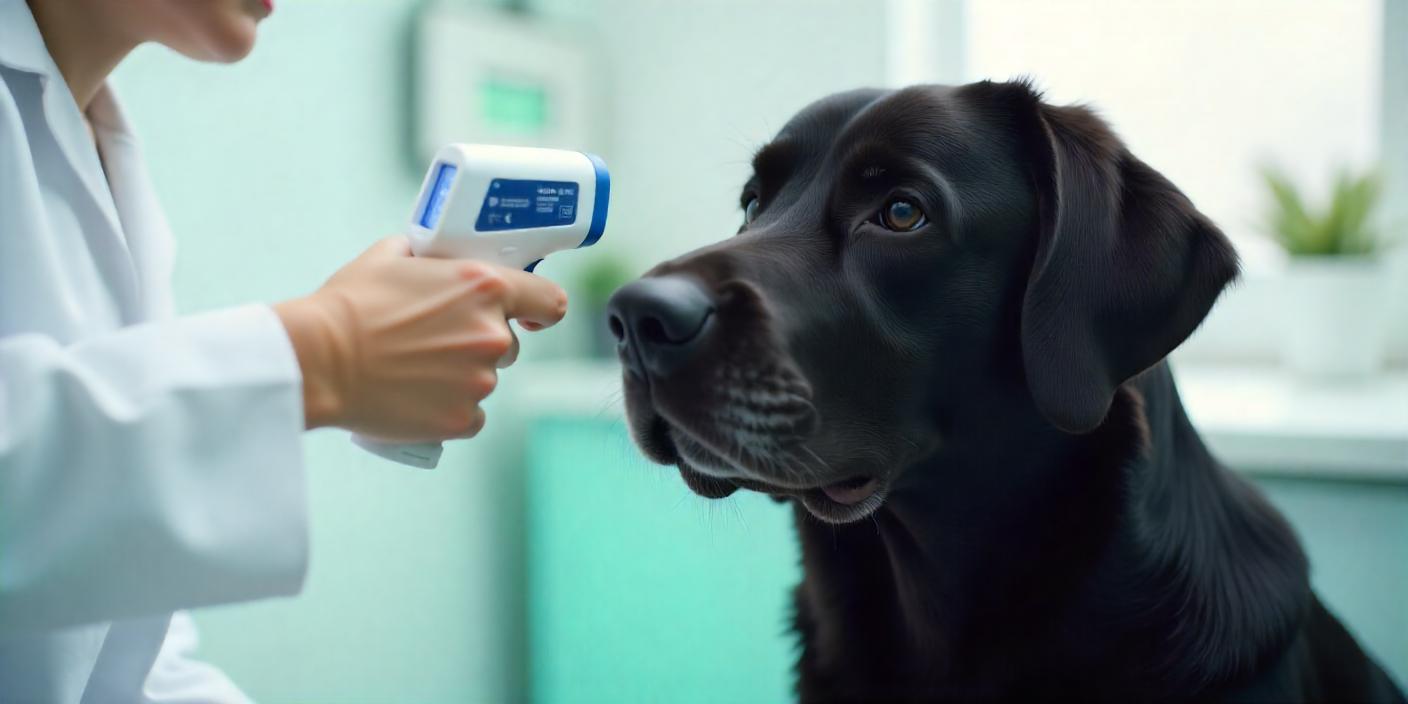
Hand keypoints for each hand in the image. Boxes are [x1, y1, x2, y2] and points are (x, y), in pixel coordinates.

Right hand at [274, 237, 566, 440]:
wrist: (320, 360)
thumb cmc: (351, 305)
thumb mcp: (390, 256)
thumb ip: (428, 255)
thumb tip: (433, 258)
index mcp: (485, 288)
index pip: (549, 301)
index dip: (541, 310)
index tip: (530, 316)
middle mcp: (492, 335)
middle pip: (508, 344)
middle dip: (480, 343)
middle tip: (435, 342)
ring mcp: (480, 381)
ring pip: (486, 379)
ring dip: (462, 376)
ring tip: (415, 370)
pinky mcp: (462, 418)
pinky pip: (471, 415)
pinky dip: (451, 410)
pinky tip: (419, 398)